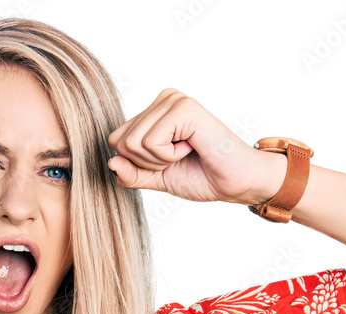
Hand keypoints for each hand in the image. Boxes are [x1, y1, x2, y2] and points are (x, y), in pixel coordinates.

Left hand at [107, 89, 284, 206]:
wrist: (235, 183)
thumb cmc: (202, 177)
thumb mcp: (156, 178)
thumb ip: (132, 173)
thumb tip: (110, 162)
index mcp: (154, 112)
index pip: (116, 141)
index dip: (137, 164)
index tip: (168, 162)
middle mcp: (162, 99)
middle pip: (120, 141)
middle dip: (146, 163)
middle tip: (178, 158)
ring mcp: (172, 100)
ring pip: (133, 143)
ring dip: (159, 160)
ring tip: (186, 152)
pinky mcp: (182, 107)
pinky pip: (150, 142)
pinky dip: (169, 156)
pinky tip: (191, 147)